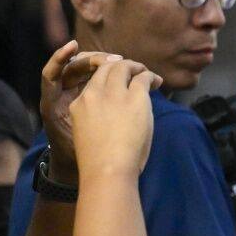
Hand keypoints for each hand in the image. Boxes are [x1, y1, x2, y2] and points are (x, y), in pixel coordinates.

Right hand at [65, 56, 159, 177]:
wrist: (108, 170)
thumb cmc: (102, 163)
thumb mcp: (90, 133)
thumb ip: (99, 117)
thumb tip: (118, 113)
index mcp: (79, 104)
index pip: (93, 81)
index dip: (106, 76)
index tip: (118, 80)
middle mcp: (93, 94)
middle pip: (106, 68)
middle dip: (120, 66)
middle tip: (135, 71)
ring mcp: (114, 94)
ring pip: (122, 67)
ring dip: (136, 67)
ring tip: (146, 74)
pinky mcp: (134, 98)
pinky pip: (142, 78)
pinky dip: (150, 76)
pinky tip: (156, 82)